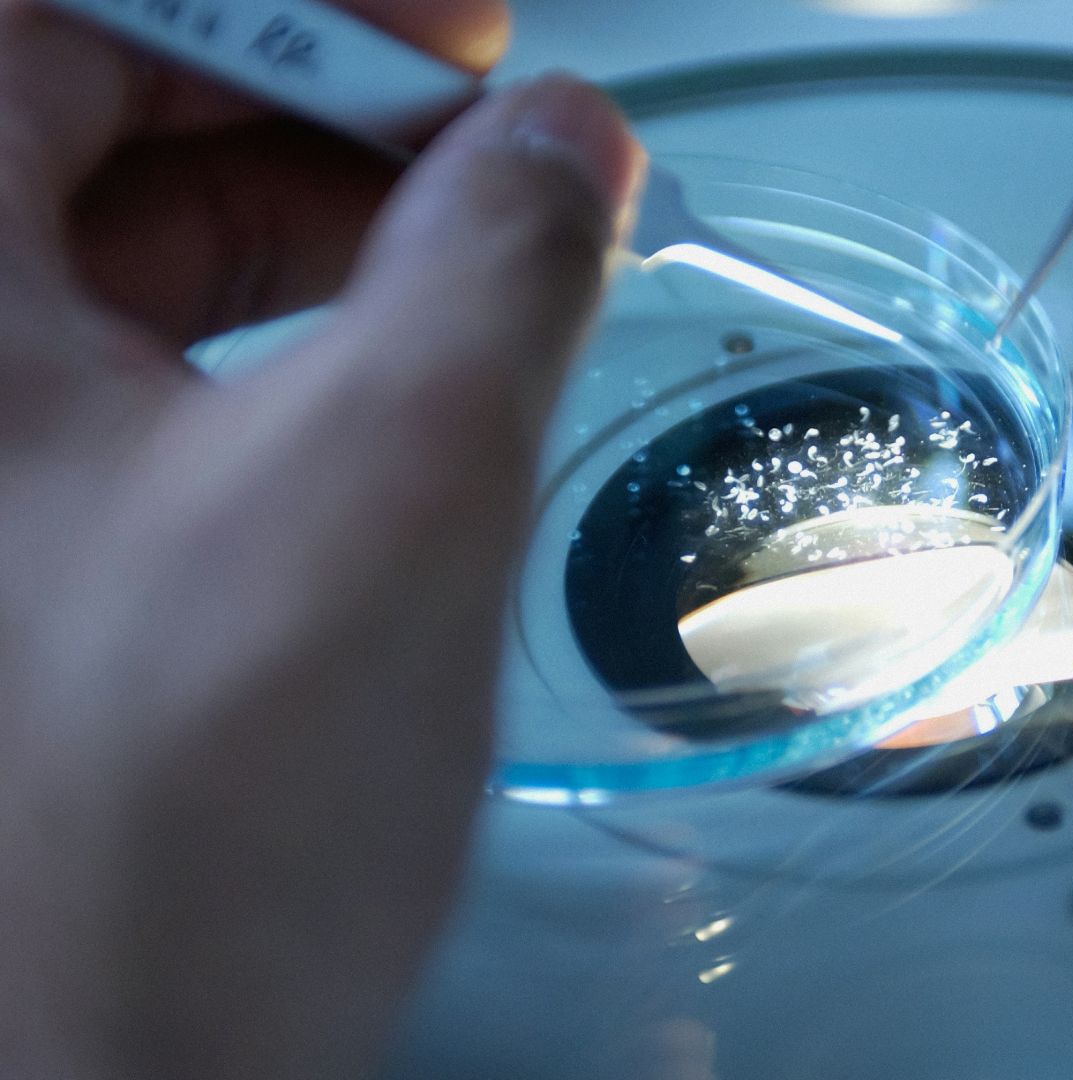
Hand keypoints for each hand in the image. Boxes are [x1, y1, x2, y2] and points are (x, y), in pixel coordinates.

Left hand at [0, 2, 642, 1076]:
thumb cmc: (182, 824)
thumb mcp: (393, 491)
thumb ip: (496, 265)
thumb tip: (568, 136)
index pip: (56, 14)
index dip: (283, 3)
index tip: (460, 47)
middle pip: (83, 99)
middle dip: (309, 101)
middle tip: (489, 153)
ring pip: (113, 229)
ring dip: (307, 215)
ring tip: (475, 272)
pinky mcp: (5, 527)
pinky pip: (127, 351)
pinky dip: (274, 325)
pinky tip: (394, 374)